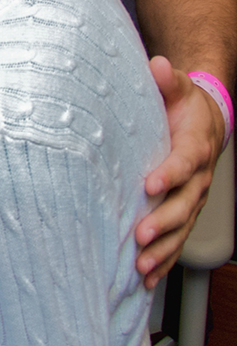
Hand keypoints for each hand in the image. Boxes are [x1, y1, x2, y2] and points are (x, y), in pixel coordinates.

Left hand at [136, 56, 222, 286]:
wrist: (205, 123)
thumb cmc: (184, 107)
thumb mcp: (178, 88)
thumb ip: (168, 80)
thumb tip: (158, 66)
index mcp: (193, 147)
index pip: (183, 163)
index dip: (169, 174)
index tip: (151, 184)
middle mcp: (197, 178)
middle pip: (183, 205)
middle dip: (162, 222)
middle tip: (140, 236)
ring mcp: (192, 199)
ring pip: (181, 229)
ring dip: (163, 249)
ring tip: (142, 266)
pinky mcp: (184, 213)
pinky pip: (177, 240)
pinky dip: (164, 260)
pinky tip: (147, 279)